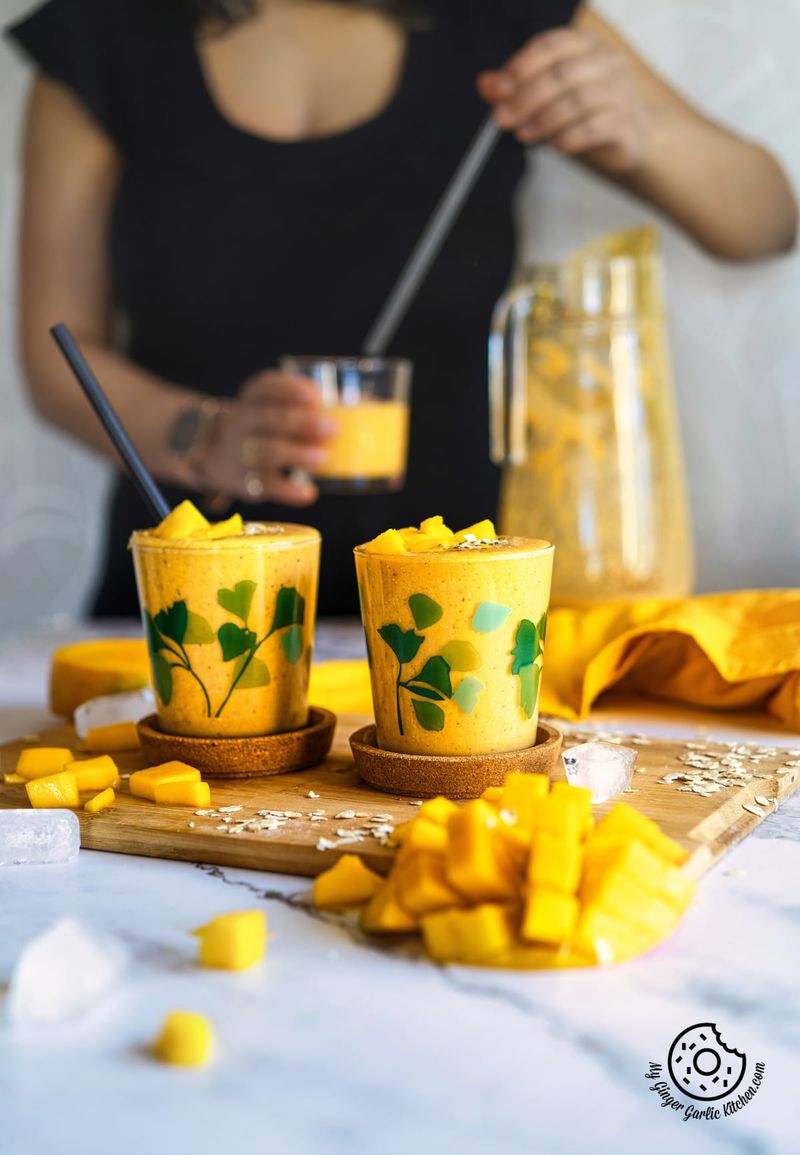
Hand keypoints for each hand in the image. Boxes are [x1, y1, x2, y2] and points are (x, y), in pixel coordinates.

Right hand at [199, 371, 336, 504]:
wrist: (214, 455)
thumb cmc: (261, 428)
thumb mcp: (268, 407)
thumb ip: (304, 405)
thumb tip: (366, 403)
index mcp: (251, 400)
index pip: (265, 387)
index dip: (290, 389)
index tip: (317, 395)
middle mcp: (242, 424)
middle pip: (269, 419)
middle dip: (302, 423)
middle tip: (334, 429)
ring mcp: (241, 454)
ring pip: (267, 452)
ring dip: (297, 454)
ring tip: (323, 458)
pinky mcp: (246, 483)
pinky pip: (267, 486)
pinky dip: (289, 491)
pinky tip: (309, 493)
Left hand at [477, 25, 649, 172]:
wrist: (631, 133)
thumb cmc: (586, 109)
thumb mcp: (551, 93)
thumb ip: (518, 87)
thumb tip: (486, 84)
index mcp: (586, 44)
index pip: (550, 45)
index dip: (521, 66)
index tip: (499, 91)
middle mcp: (607, 61)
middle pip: (561, 74)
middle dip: (526, 98)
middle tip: (503, 119)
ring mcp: (620, 91)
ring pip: (577, 101)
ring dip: (544, 120)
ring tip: (524, 135)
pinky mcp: (625, 122)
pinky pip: (593, 128)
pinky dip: (569, 137)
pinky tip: (553, 146)